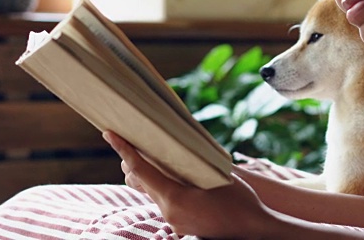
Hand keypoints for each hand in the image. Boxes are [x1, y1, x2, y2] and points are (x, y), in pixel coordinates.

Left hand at [103, 131, 275, 237]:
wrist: (253, 231)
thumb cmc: (241, 202)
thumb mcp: (219, 176)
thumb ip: (195, 164)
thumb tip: (181, 146)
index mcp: (175, 198)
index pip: (140, 170)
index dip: (124, 150)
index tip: (110, 134)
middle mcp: (168, 212)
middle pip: (139, 181)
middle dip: (133, 160)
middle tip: (135, 140)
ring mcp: (173, 221)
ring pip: (151, 191)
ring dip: (149, 173)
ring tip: (158, 155)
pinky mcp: (180, 224)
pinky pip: (164, 200)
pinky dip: (163, 185)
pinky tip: (176, 175)